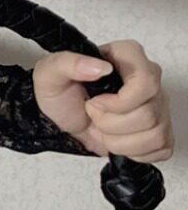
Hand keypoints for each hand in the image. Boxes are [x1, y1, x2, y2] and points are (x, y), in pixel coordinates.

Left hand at [32, 40, 173, 161]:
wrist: (61, 121)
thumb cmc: (59, 96)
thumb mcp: (48, 74)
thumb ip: (68, 63)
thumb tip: (101, 67)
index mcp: (128, 57)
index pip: (146, 83)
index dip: (119, 102)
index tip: (95, 103)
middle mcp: (150, 79)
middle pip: (148, 114)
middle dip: (110, 124)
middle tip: (93, 115)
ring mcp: (159, 105)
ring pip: (154, 134)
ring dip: (117, 140)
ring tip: (102, 127)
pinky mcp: (161, 130)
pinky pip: (160, 148)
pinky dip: (131, 151)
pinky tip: (116, 139)